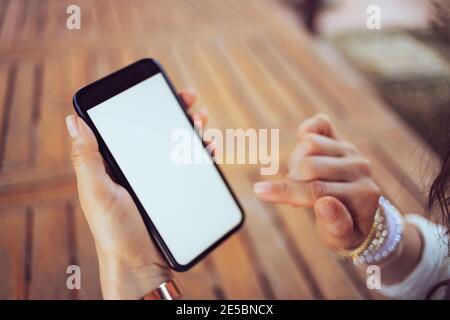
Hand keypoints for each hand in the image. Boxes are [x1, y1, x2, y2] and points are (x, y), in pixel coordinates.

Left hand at [66, 89, 207, 298]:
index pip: (130, 125)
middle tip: (188, 98)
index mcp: (116, 163)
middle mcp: (139, 166)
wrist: (141, 264)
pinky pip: (191, 165)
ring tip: (201, 120)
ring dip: (192, 127)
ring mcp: (160, 178)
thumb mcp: (97, 193)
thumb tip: (73, 120)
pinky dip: (201, 152)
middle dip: (175, 109)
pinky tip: (209, 146)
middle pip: (158, 129)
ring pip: (178, 144)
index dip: (143, 104)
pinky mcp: (177, 189)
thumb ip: (87, 159)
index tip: (157, 89)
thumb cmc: (114, 231)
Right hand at [254, 114, 380, 251]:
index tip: (259, 191)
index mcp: (365, 196)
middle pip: (309, 166)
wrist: (356, 212)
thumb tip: (324, 204)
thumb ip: (336, 226)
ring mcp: (351, 151)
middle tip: (292, 195)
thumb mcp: (340, 239)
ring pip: (310, 144)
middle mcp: (361, 169)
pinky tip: (301, 153)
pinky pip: (319, 124)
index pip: (317, 191)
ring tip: (299, 180)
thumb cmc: (343, 228)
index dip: (286, 192)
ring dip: (295, 163)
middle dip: (290, 182)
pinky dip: (305, 131)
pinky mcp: (341, 139)